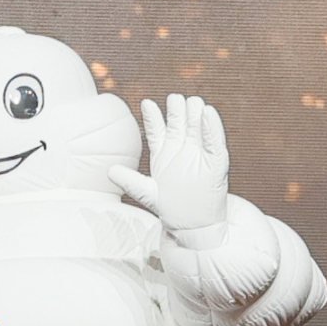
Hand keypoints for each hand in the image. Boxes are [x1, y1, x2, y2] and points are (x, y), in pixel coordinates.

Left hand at [112, 93, 233, 240]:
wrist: (194, 227)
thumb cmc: (172, 209)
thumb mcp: (149, 194)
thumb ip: (131, 181)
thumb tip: (109, 171)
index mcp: (164, 154)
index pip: (157, 131)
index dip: (152, 117)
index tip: (146, 103)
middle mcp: (182, 150)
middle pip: (179, 125)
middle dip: (177, 111)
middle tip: (174, 98)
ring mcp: (199, 155)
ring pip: (197, 129)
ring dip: (195, 115)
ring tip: (191, 101)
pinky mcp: (216, 164)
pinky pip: (215, 143)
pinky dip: (212, 129)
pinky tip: (208, 114)